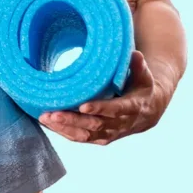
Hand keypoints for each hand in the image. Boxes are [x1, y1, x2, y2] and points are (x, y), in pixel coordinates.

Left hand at [40, 51, 167, 145]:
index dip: (100, 109)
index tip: (83, 106)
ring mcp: (109, 133)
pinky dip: (64, 132)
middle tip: (52, 113)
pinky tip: (49, 124)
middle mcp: (120, 124)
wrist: (148, 112)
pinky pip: (81, 138)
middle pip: (94, 125)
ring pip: (85, 134)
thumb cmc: (142, 88)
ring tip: (44, 118)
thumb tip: (135, 54)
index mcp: (132, 108)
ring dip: (64, 127)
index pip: (115, 110)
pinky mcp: (101, 138)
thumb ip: (138, 66)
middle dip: (72, 120)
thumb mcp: (144, 76)